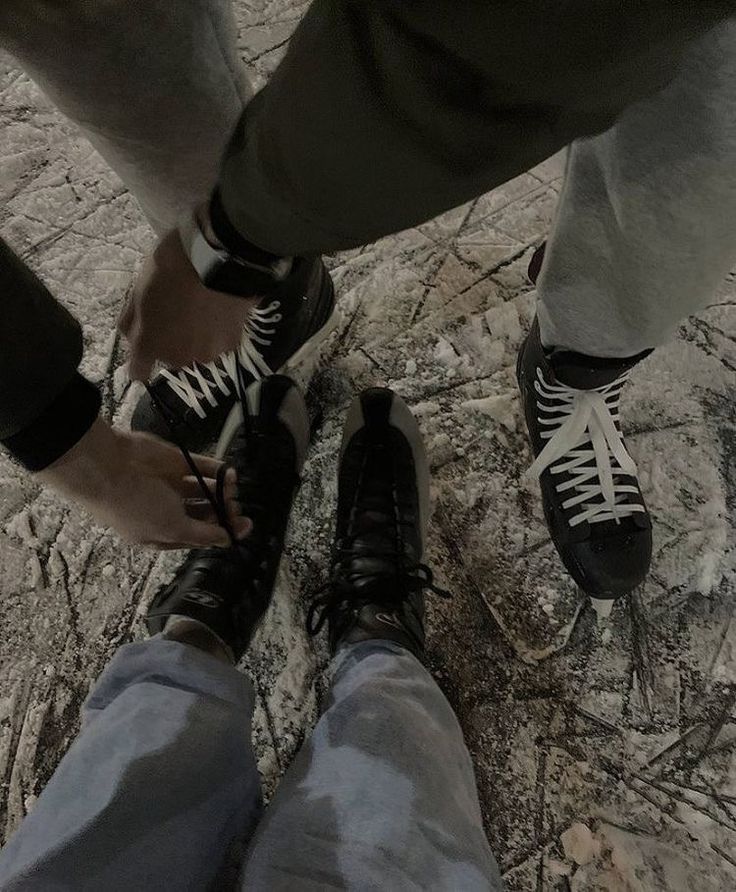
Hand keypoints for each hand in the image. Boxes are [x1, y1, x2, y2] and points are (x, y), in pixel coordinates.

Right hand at [38, 417, 251, 548]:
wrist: (109, 467)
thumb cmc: (137, 507)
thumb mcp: (171, 529)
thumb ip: (202, 534)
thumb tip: (227, 541)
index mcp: (161, 533)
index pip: (197, 536)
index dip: (220, 532)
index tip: (243, 527)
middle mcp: (166, 509)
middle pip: (202, 513)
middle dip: (223, 511)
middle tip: (237, 507)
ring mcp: (169, 484)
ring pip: (203, 490)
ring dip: (221, 490)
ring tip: (232, 489)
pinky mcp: (174, 462)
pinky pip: (200, 466)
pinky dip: (217, 469)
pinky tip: (230, 472)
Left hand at [119, 228, 256, 380]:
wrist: (220, 259)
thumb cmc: (172, 268)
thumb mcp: (139, 287)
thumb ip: (131, 318)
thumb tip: (130, 335)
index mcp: (149, 343)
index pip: (138, 372)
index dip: (140, 362)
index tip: (146, 348)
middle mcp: (177, 357)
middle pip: (172, 357)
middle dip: (173, 340)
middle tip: (179, 310)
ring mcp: (207, 352)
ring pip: (198, 349)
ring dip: (198, 336)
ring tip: (204, 309)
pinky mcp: (231, 344)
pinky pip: (220, 341)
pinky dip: (219, 330)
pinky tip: (220, 309)